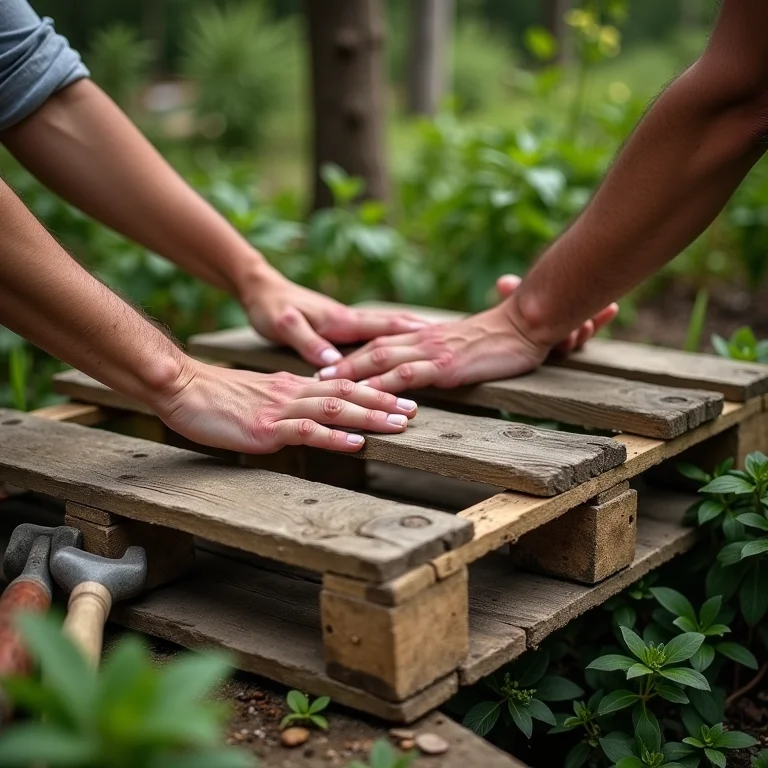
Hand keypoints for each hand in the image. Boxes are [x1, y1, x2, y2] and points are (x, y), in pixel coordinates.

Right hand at [153, 360, 417, 453]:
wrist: (183, 388)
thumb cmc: (215, 397)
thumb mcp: (258, 398)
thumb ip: (285, 406)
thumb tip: (306, 419)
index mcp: (293, 386)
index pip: (341, 385)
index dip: (373, 392)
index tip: (399, 399)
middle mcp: (294, 392)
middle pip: (348, 394)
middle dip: (384, 402)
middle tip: (414, 410)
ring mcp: (281, 408)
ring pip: (336, 409)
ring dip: (371, 417)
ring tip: (399, 424)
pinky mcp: (267, 427)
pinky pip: (307, 431)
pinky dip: (335, 437)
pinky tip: (356, 444)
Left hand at [241, 266, 428, 367]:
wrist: (260, 287)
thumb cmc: (271, 306)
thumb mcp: (284, 325)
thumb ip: (308, 342)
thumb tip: (333, 364)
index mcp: (342, 320)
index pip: (380, 330)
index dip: (406, 345)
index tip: (431, 358)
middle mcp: (352, 320)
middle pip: (393, 330)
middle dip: (422, 341)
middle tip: (452, 355)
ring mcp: (350, 323)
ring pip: (388, 334)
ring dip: (411, 342)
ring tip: (437, 353)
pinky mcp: (344, 328)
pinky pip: (375, 338)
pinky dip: (394, 344)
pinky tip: (404, 353)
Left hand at [317, 275, 617, 392]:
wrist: (525, 323)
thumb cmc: (501, 336)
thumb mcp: (464, 344)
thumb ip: (443, 351)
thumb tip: (430, 365)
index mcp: (424, 335)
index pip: (381, 342)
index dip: (354, 353)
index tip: (330, 364)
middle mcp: (421, 340)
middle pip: (371, 350)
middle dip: (342, 364)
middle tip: (314, 376)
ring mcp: (431, 351)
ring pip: (382, 361)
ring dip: (353, 374)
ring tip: (328, 387)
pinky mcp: (444, 365)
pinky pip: (408, 376)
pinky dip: (386, 388)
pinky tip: (370, 398)